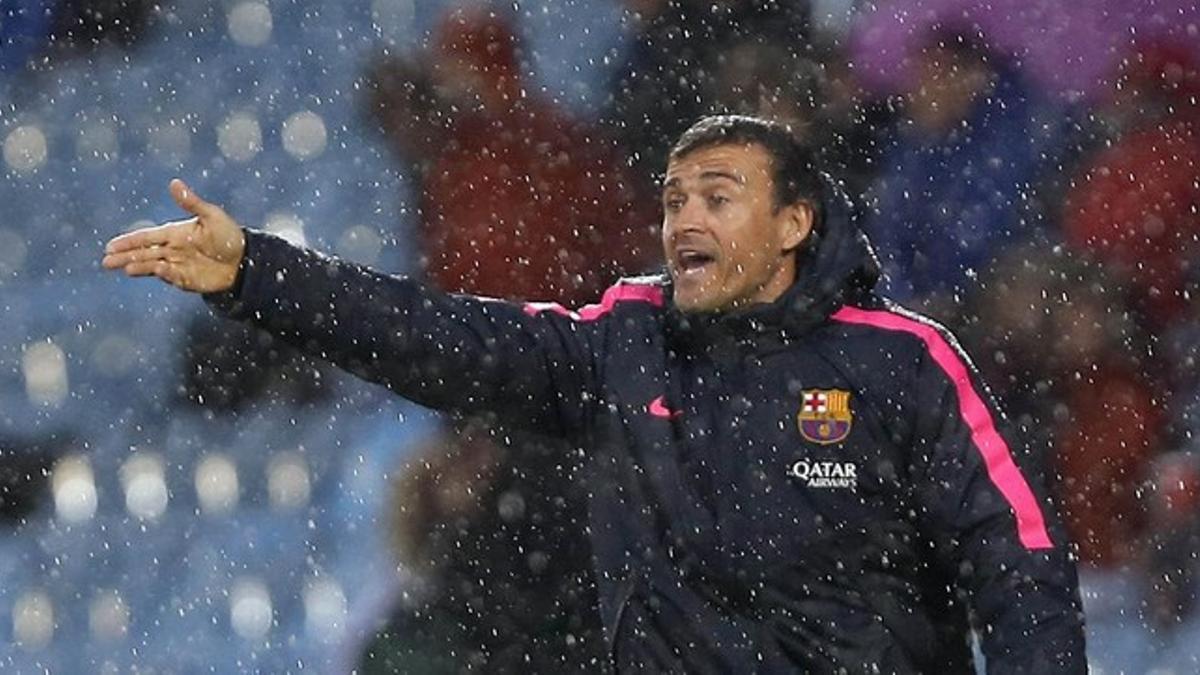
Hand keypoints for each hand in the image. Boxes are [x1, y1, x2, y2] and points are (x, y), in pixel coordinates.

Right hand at [101, 179, 246, 292]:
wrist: (246, 261)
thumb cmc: (229, 236)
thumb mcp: (211, 216)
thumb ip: (190, 202)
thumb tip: (174, 183)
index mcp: (176, 233)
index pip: (147, 236)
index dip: (129, 240)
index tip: (111, 245)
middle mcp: (173, 249)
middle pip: (143, 252)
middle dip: (125, 256)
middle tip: (106, 261)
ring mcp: (178, 265)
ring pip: (151, 265)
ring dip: (136, 266)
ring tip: (121, 268)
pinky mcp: (186, 279)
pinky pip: (169, 276)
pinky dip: (160, 273)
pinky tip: (152, 270)